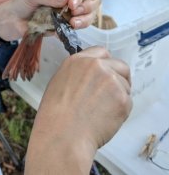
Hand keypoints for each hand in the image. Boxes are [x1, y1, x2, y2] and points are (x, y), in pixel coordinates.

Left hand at [0, 0, 98, 41]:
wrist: (10, 21)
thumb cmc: (20, 2)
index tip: (72, 4)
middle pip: (88, 0)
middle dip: (88, 6)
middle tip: (77, 12)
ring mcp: (66, 13)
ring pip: (86, 15)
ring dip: (85, 20)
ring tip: (74, 24)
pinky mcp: (63, 26)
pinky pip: (74, 28)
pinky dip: (74, 30)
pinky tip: (66, 31)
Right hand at [25, 47, 131, 173]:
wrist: (63, 133)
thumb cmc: (56, 113)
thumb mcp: (59, 82)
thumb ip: (78, 73)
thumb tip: (92, 77)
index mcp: (77, 61)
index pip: (101, 51)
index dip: (106, 63)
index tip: (107, 73)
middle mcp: (96, 66)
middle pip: (120, 65)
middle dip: (120, 77)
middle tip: (113, 93)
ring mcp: (111, 80)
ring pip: (126, 85)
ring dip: (119, 96)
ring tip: (101, 111)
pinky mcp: (123, 98)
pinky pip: (128, 102)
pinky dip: (121, 111)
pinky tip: (104, 118)